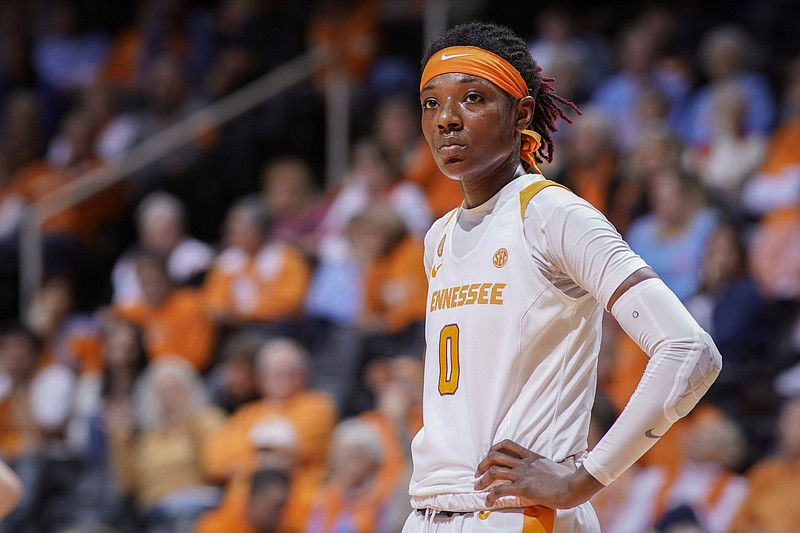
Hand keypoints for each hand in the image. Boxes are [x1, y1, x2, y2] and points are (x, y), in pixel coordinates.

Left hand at [474, 439, 602, 508]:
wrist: (572, 486)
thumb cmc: (567, 479)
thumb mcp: (554, 466)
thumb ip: (545, 466)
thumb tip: (550, 470)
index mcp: (531, 456)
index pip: (508, 444)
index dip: (494, 448)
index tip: (489, 456)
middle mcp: (524, 463)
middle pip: (495, 455)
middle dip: (483, 464)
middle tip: (478, 472)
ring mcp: (522, 474)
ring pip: (494, 471)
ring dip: (482, 479)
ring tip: (477, 486)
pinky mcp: (523, 487)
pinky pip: (500, 490)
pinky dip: (491, 495)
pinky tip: (488, 501)